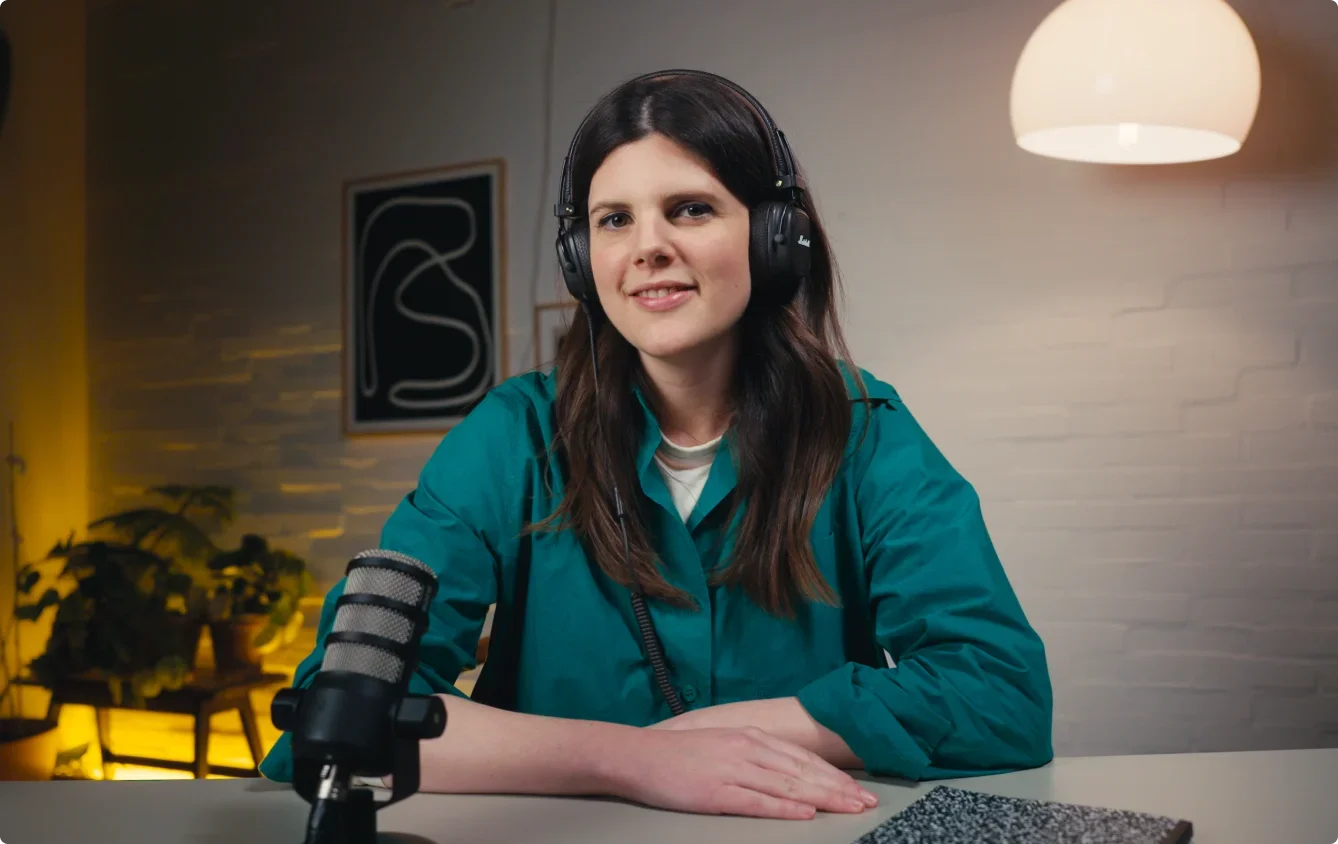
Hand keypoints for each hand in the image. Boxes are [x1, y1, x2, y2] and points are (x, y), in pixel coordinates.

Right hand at [609, 726, 879, 819]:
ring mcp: (733, 770)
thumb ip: (756, 754)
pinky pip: (757, 802)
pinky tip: (804, 814)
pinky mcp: (717, 792)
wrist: (640, 755)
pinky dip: (784, 808)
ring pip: (788, 786)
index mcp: (751, 737)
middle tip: (867, 802)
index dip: (834, 775)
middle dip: (839, 788)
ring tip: (849, 808)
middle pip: (803, 772)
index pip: (803, 758)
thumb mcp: (725, 744)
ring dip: (823, 798)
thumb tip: (790, 772)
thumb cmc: (680, 754)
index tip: (858, 788)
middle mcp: (747, 750)